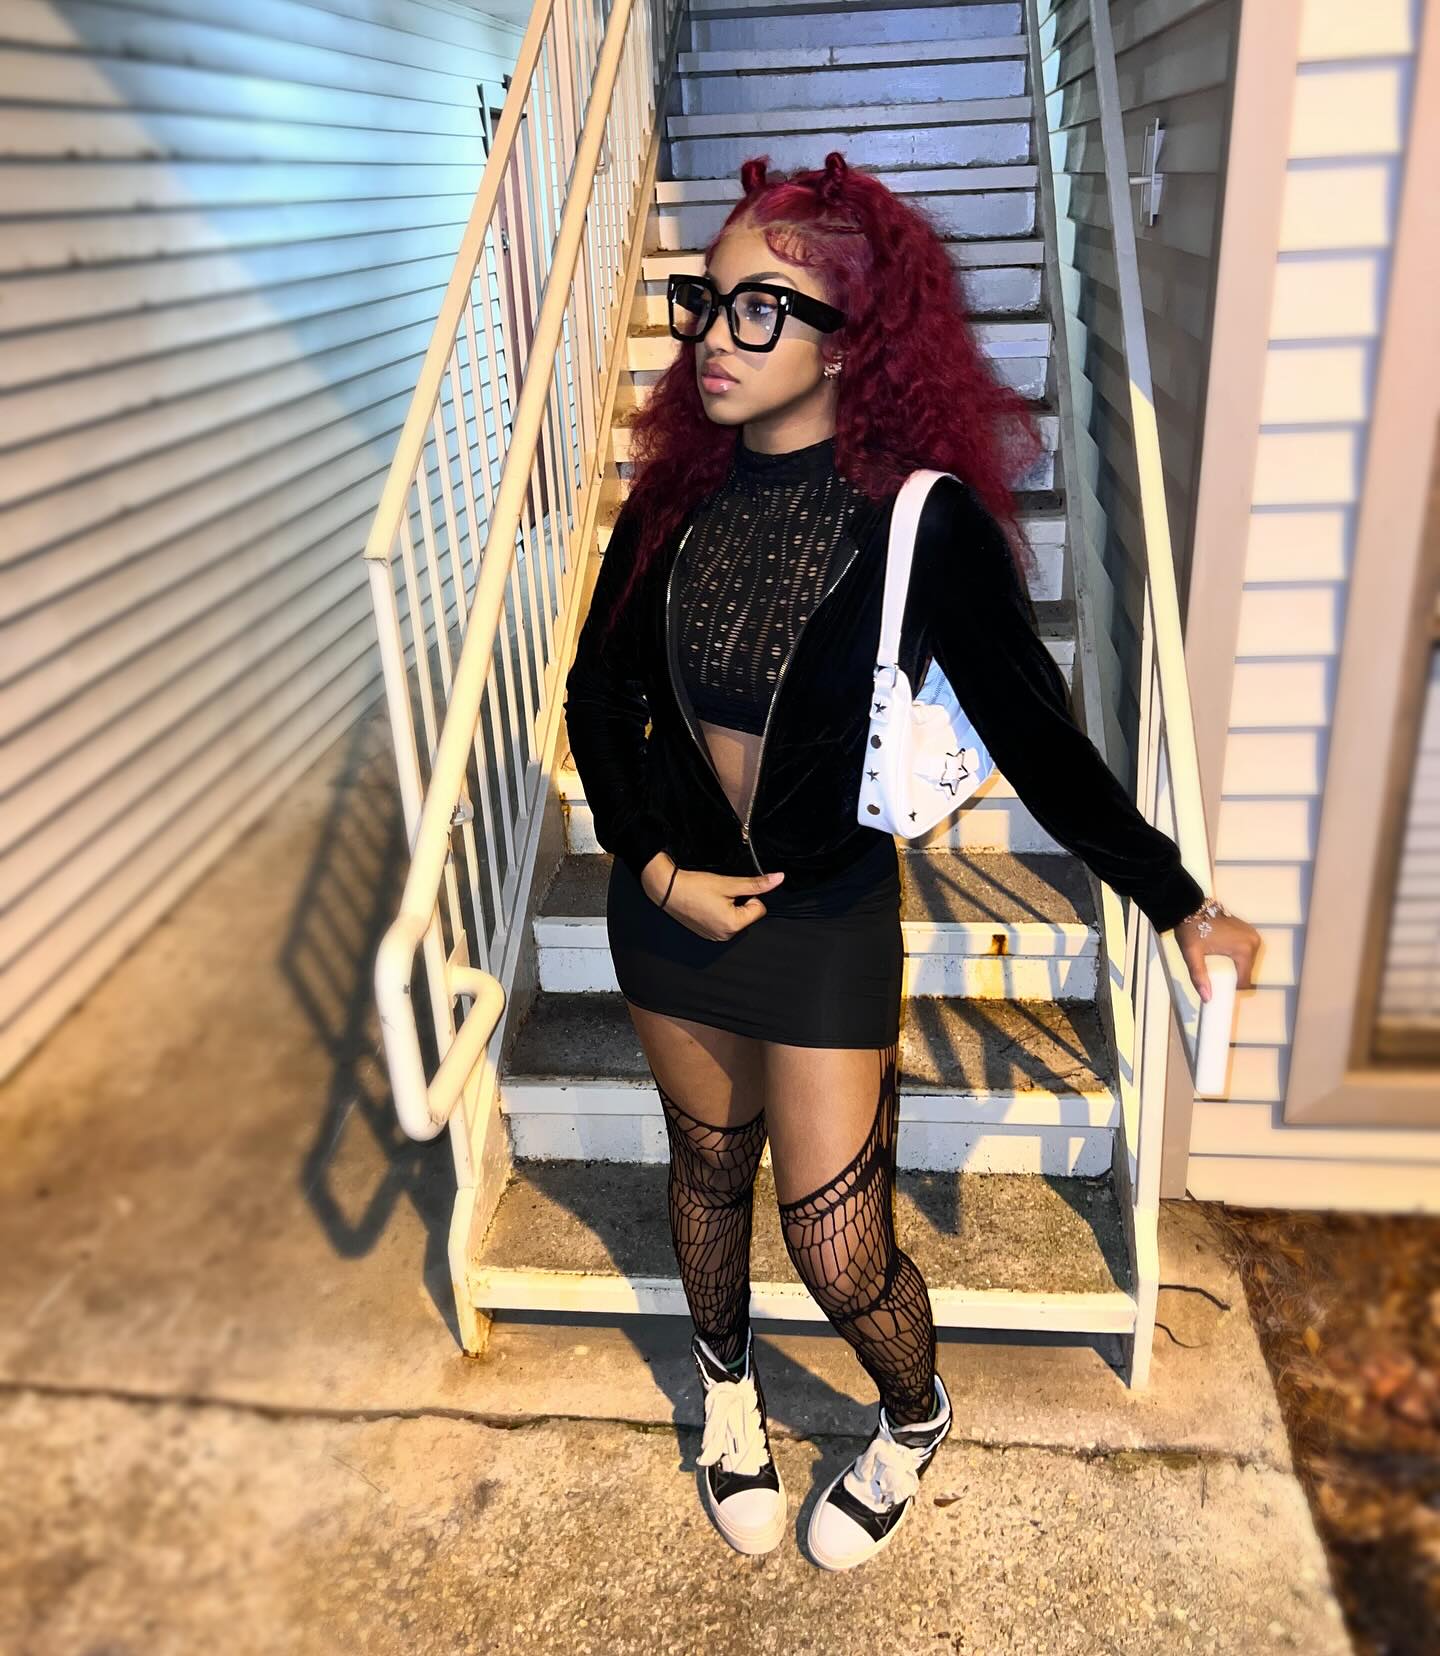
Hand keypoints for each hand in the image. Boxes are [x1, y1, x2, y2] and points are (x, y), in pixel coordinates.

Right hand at [640, 853, 784, 940]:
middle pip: (748, 915)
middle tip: (720, 894)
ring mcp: (715, 937)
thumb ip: (756, 884)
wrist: (667, 890)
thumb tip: (778, 879)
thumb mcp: (729, 883)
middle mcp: (725, 935)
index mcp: (733, 925)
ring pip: (736, 918)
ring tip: (712, 899)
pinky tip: (706, 905)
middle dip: (739, 903)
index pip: (759, 909)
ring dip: (729, 908)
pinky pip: (723, 923)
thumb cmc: (695, 886)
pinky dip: (719, 913)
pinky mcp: (707, 934)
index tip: (732, 890)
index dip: (749, 896)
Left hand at [1173, 905, 1260, 1003]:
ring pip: (1247, 961)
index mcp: (1244, 950)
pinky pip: (1246, 950)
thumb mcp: (1192, 955)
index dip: (1231, 987)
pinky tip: (1222, 954)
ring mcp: (1252, 934)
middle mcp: (1253, 942)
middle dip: (1233, 976)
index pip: (1244, 980)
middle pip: (1246, 971)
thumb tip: (1207, 998)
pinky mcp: (1249, 930)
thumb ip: (1199, 976)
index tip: (1217, 986)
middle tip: (1214, 972)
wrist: (1189, 907)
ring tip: (1217, 962)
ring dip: (1235, 966)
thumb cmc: (1191, 930)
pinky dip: (1236, 956)